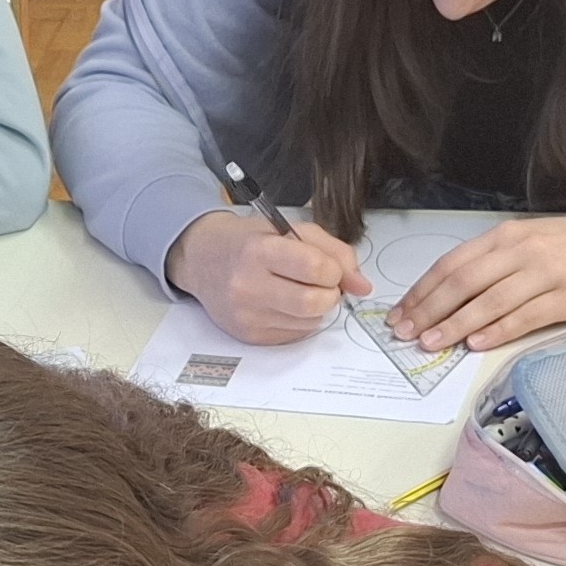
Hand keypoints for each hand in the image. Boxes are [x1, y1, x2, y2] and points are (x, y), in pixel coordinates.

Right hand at [167, 209, 368, 343]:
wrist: (203, 260)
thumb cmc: (250, 241)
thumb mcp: (290, 230)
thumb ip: (334, 251)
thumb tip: (362, 286)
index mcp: (258, 251)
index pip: (315, 268)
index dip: (333, 270)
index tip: (328, 267)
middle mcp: (248, 286)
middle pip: (314, 303)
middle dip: (330, 294)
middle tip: (322, 283)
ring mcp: (246, 315)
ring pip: (310, 323)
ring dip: (316, 308)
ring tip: (298, 290)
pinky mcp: (249, 336)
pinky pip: (295, 335)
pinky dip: (301, 320)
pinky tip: (284, 303)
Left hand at [391, 210, 565, 352]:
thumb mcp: (528, 240)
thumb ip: (491, 263)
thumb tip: (448, 294)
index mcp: (505, 236)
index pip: (452, 264)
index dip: (422, 291)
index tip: (401, 312)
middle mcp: (521, 252)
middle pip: (463, 283)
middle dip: (429, 310)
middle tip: (405, 332)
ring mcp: (543, 275)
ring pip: (489, 302)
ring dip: (455, 325)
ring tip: (431, 343)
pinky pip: (524, 317)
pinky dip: (497, 331)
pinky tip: (475, 344)